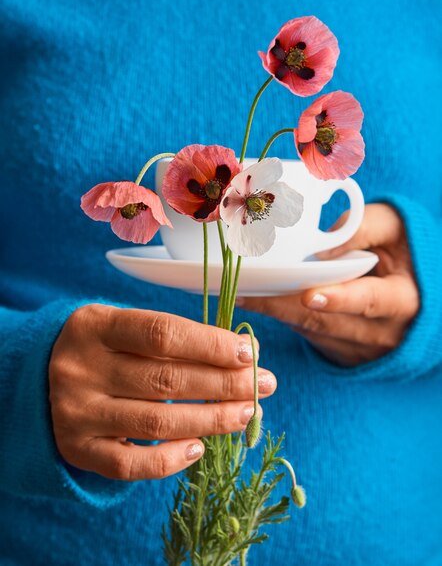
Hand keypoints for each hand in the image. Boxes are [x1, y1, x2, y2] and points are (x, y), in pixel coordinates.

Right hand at [49, 304, 274, 480]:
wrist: (42, 378)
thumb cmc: (105, 348)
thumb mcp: (127, 328)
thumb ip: (176, 339)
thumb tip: (244, 354)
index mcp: (95, 325)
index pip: (162, 333)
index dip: (211, 344)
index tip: (250, 353)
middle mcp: (80, 368)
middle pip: (165, 379)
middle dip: (224, 383)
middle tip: (264, 385)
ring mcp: (76, 412)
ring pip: (156, 421)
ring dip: (211, 419)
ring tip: (246, 413)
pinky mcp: (77, 449)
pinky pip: (130, 464)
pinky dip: (171, 459)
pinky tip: (200, 447)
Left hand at [236, 203, 419, 366]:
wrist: (409, 285)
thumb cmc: (398, 248)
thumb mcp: (392, 229)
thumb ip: (363, 229)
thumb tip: (322, 248)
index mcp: (402, 300)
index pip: (370, 301)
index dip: (339, 299)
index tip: (308, 296)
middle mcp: (381, 332)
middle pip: (326, 322)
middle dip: (283, 307)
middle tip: (248, 291)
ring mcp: (359, 348)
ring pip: (310, 330)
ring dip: (274, 312)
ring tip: (241, 292)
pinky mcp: (340, 352)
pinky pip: (306, 335)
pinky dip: (282, 317)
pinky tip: (256, 300)